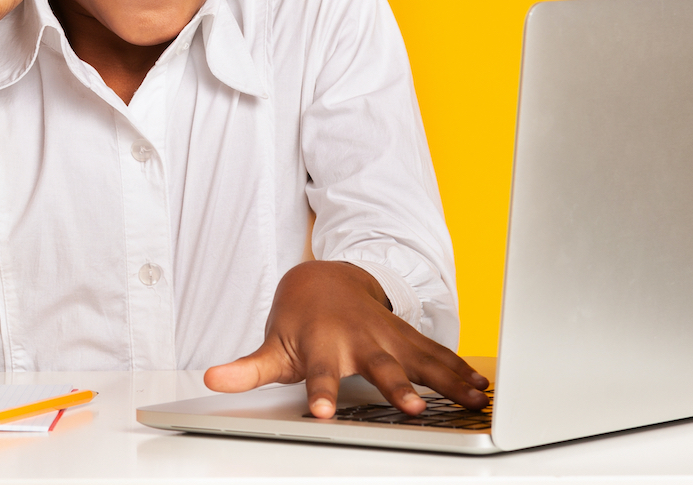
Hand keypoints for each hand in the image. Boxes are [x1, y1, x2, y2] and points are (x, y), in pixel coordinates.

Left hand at [202, 261, 489, 418]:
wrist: (324, 279)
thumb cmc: (298, 321)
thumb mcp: (271, 344)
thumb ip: (247, 369)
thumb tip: (212, 379)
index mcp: (322, 346)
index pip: (319, 374)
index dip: (321, 393)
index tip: (324, 412)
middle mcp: (359, 340)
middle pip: (379, 366)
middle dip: (396, 386)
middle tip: (410, 409)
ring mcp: (387, 336)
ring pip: (418, 358)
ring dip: (444, 379)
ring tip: (469, 399)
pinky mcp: (408, 336)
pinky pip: (437, 353)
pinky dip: (459, 369)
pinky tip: (480, 387)